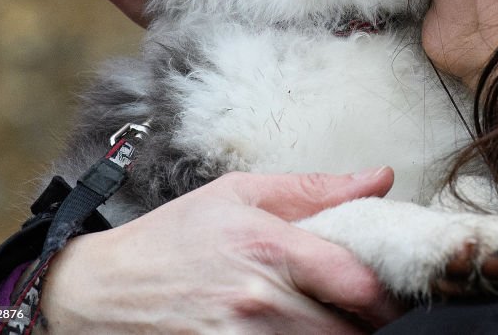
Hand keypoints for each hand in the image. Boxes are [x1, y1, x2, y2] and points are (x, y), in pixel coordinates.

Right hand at [40, 168, 404, 333]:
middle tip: (372, 312)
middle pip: (349, 331)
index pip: (357, 282)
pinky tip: (299, 333)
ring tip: (336, 321)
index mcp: (270, 247)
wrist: (98, 291)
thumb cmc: (174, 237)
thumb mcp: (241, 194)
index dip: (390, 295)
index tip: (399, 293)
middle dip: (370, 324)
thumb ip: (317, 190)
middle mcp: (260, 301)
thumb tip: (381, 179)